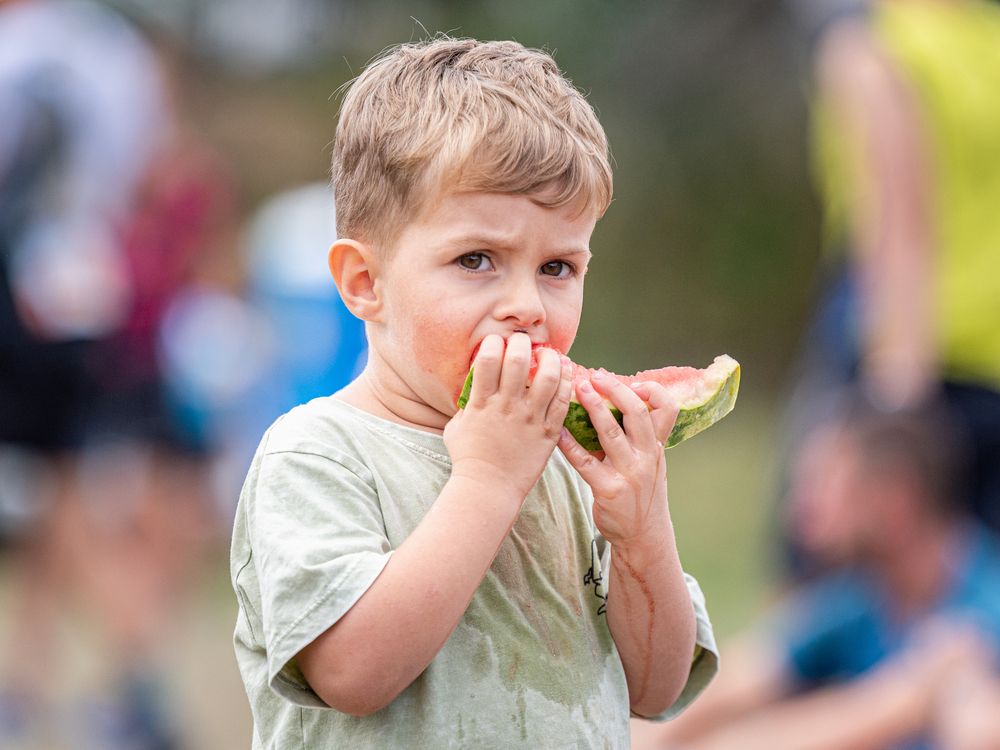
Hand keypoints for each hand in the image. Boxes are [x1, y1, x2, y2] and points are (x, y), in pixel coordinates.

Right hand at [445, 333, 572, 497]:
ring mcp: (530, 419)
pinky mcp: (548, 432)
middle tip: (523, 341)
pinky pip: (564, 401)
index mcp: (482, 402)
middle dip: (521, 342)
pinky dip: (567, 382)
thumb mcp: (457, 426)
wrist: (488, 489)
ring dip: (550, 358)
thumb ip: (467, 403)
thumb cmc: (468, 459)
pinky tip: (565, 373)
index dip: (494, 343)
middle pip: (519, 360)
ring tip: (549, 354)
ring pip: (548, 377)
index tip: (497, 342)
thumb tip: (473, 386)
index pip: (489, 359)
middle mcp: (507, 407)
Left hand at [558, 373, 678, 545]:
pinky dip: (569, 444)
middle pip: (636, 413)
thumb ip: (641, 436)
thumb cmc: (641, 493)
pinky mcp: (609, 490)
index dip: (652, 390)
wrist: (643, 536)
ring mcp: (630, 473)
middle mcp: (648, 457)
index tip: (632, 382)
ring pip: (610, 432)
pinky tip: (558, 431)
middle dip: (615, 390)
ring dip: (593, 408)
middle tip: (596, 377)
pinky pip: (585, 461)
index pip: (668, 409)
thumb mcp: (652, 462)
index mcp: (658, 446)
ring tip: (578, 390)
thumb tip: (616, 400)